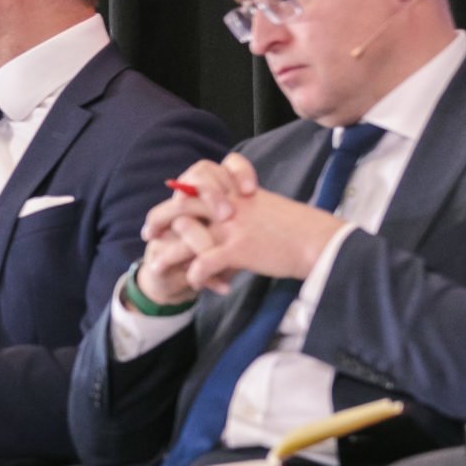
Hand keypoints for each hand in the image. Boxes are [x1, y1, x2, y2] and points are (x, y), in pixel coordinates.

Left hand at [148, 153, 342, 295]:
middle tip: (147, 234)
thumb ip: (240, 208)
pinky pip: (204, 262)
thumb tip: (223, 217)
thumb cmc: (295, 227)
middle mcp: (229, 204)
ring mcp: (232, 226)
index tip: (167, 211)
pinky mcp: (238, 249)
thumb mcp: (263, 208)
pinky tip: (192, 283)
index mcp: (234, 192)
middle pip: (182, 203)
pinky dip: (194, 274)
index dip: (177, 195)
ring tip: (156, 265)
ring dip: (168, 250)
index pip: (197, 182)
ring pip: (186, 231)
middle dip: (159, 218)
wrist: (318, 240)